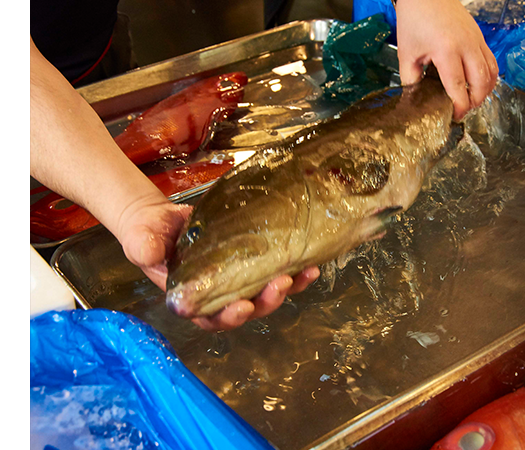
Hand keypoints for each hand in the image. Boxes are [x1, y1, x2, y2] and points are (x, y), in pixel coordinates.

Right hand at [115, 194, 319, 331]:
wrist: (163, 220)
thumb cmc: (149, 235)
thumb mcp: (141, 239)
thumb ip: (143, 248)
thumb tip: (148, 254)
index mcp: (193, 300)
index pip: (212, 318)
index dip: (229, 318)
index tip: (240, 307)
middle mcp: (219, 297)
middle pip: (248, 309)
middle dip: (265, 301)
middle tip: (278, 284)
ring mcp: (238, 282)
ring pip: (266, 294)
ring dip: (287, 289)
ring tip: (301, 274)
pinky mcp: (252, 264)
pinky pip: (277, 272)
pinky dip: (296, 272)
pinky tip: (310, 264)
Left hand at [395, 0, 498, 119]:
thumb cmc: (415, 19)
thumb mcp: (407, 53)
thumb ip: (411, 78)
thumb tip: (415, 98)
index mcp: (446, 50)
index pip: (459, 86)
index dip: (459, 106)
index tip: (454, 115)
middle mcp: (466, 46)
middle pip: (481, 83)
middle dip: (474, 102)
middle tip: (464, 110)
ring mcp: (476, 40)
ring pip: (491, 73)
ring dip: (485, 90)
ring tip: (472, 99)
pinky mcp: (480, 37)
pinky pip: (492, 61)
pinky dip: (489, 76)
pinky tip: (479, 83)